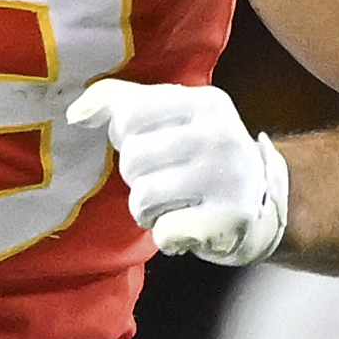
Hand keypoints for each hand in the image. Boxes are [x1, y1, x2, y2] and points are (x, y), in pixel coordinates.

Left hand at [64, 78, 289, 264]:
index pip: (129, 115)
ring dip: (148, 210)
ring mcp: (227, 178)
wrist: (263, 202)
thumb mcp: (171, 116)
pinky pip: (163, 233)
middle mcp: (219, 135)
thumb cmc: (201, 155)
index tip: (151, 144)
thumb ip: (121, 102)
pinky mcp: (228, 220)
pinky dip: (167, 235)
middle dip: (139, 178)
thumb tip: (75, 113)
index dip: (127, 137)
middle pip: (132, 160)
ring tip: (173, 204)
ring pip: (142, 199)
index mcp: (205, 102)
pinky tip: (189, 225)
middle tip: (166, 181)